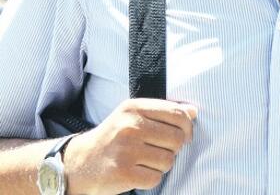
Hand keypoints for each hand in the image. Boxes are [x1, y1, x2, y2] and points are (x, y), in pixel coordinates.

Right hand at [63, 98, 197, 194]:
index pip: (177, 113)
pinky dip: (151, 178)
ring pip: (168, 160)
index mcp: (134, 107)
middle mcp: (130, 125)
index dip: (187, 127)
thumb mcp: (133, 115)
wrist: (79, 163)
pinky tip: (139, 172)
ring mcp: (126, 150)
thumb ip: (164, 112)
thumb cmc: (114, 137)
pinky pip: (156, 178)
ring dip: (162, 164)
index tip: (185, 135)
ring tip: (147, 161)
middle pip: (176, 138)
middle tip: (161, 150)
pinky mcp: (122, 173)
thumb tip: (193, 112)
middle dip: (175, 148)